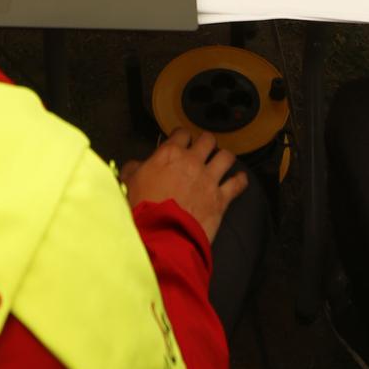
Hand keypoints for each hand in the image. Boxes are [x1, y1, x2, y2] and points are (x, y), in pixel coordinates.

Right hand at [121, 129, 246, 244]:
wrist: (160, 235)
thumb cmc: (142, 209)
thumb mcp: (128, 183)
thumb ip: (133, 168)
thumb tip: (137, 164)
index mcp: (170, 154)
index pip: (181, 133)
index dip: (181, 136)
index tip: (181, 142)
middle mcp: (193, 161)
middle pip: (208, 139)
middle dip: (206, 143)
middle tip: (202, 151)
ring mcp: (209, 179)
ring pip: (226, 156)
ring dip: (224, 158)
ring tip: (221, 162)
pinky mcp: (221, 198)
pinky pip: (238, 183)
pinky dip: (240, 180)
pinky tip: (239, 179)